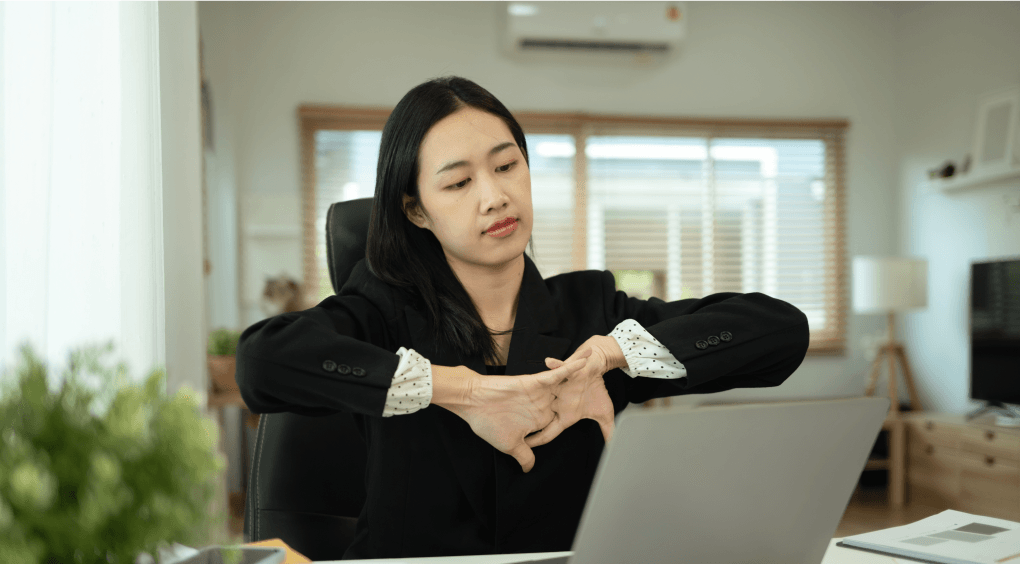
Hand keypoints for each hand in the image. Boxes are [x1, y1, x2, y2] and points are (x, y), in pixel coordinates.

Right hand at [443, 351, 590, 472]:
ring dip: (583, 374)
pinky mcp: (536, 381)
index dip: (575, 418)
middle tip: (602, 384)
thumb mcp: (510, 445)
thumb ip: (524, 455)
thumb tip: (529, 469)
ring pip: (567, 383)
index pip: (561, 421)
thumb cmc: (488, 424)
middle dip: (584, 391)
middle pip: (569, 399)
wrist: (472, 402)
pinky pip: (557, 373)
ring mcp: (541, 393)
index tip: (590, 416)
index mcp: (539, 420)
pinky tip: (585, 362)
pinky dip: (570, 367)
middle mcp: (543, 405)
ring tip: (600, 364)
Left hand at [525, 335, 625, 448]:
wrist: (597, 368)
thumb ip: (608, 431)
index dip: (538, 440)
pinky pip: (558, 368)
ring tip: (522, 395)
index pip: (549, 431)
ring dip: (536, 393)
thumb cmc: (596, 390)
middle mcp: (558, 401)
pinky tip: (549, 361)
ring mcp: (560, 386)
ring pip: (544, 391)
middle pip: (539, 414)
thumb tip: (614, 447)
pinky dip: (554, 364)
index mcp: (565, 414)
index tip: (525, 449)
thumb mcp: (604, 413)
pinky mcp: (565, 371)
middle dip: (526, 420)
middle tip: (511, 427)